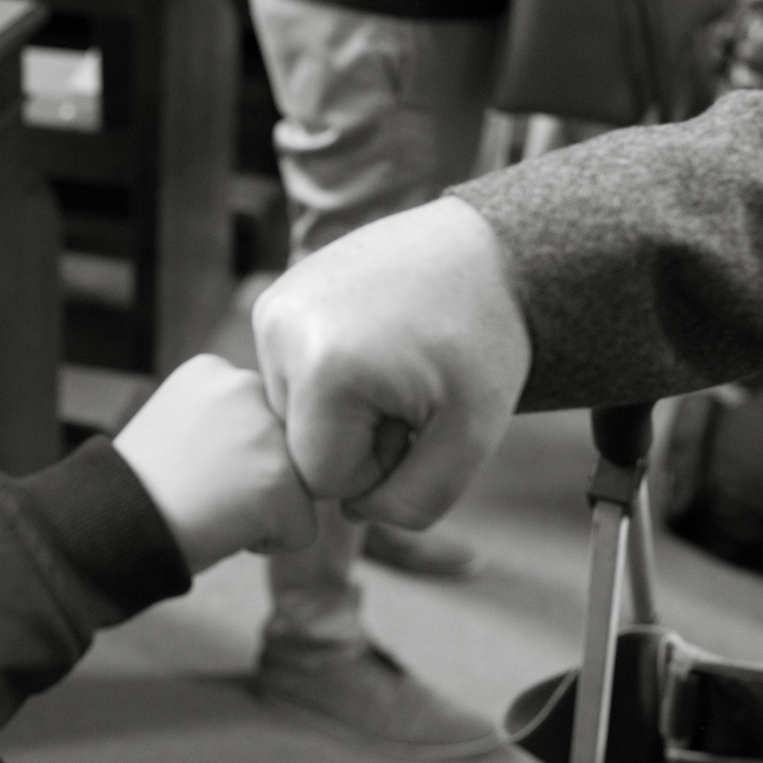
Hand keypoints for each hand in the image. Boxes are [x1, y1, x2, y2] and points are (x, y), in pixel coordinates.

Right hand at [113, 355, 314, 571]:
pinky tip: (224, 531)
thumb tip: (277, 446)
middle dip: (257, 477)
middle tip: (204, 491)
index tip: (194, 468)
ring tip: (211, 508)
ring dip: (266, 508)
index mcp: (214, 370)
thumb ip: (227, 421)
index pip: (261, 417)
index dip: (234, 456)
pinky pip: (302, 528)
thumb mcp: (180, 424)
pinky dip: (272, 543)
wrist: (109, 524)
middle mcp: (245, 387)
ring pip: (300, 486)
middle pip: (286, 447)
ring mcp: (266, 432)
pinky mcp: (281, 481)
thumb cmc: (139, 487)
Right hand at [252, 197, 531, 530]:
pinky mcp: (277, 294)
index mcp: (324, 371)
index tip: (419, 419)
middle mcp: (280, 332)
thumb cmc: (484, 343)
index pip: (323, 477)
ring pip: (293, 410)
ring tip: (392, 360)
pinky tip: (372, 339)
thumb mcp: (471, 440)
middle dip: (357, 435)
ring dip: (342, 405)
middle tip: (411, 388)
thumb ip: (414, 503)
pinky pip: (291, 370)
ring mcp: (273, 306)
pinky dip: (330, 372)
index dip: (379, 466)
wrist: (489, 249)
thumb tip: (352, 513)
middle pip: (301, 444)